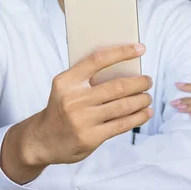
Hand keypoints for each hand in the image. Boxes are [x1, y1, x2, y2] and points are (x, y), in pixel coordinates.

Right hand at [2, 43, 153, 183]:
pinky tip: (145, 113)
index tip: (140, 49)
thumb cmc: (61, 108)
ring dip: (141, 100)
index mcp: (66, 81)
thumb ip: (88, 78)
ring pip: (122, 106)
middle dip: (139, 82)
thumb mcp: (65, 88)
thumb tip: (126, 69)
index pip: (98, 60)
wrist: (42, 140)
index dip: (122, 52)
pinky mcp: (91, 137)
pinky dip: (138, 117)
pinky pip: (121, 124)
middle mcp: (74, 99)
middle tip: (148, 80)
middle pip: (117, 86)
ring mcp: (82, 119)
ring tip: (147, 97)